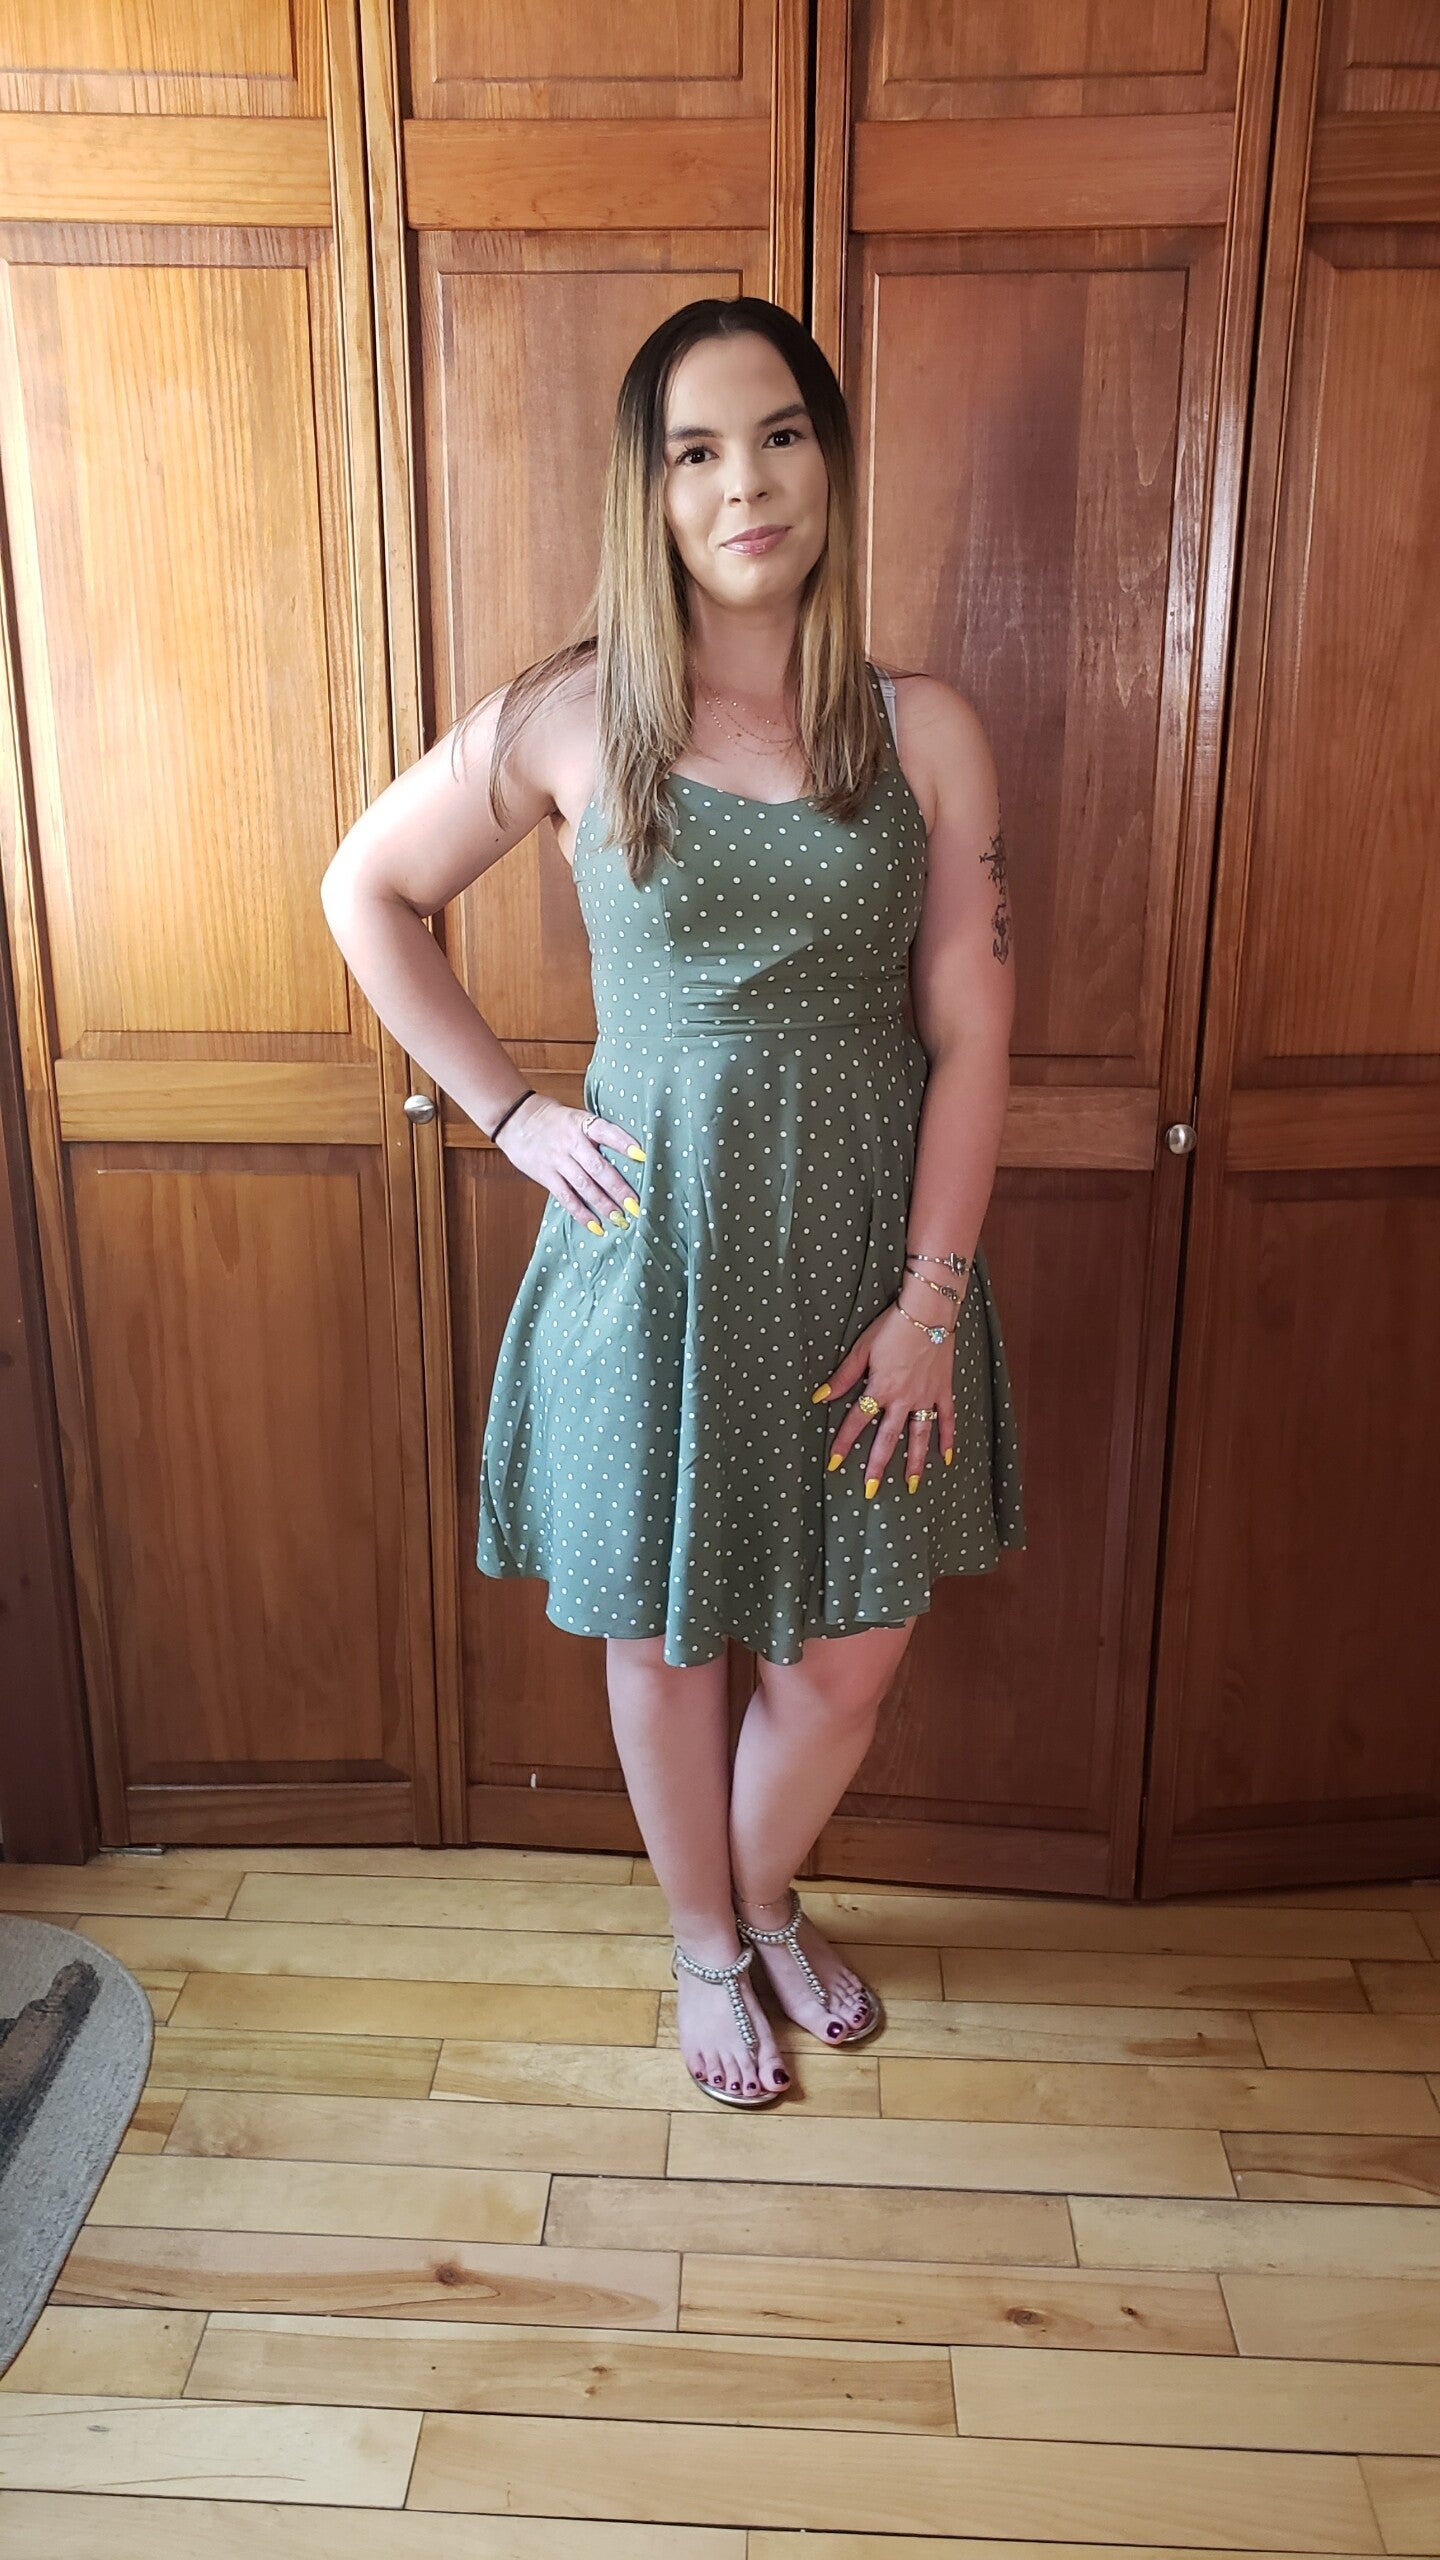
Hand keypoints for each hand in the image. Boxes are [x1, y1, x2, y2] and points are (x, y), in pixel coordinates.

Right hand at [496, 1094, 644, 1231]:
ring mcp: (558, 1160)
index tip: (642, 1156)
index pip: (606, 1132)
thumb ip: (597, 1134)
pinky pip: (566, 1197)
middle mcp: (571, 1142)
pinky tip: (596, 1225)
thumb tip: (630, 1156)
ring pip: (584, 1185)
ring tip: (620, 1219)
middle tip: (636, 1206)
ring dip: (604, 1204)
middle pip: (598, 1168)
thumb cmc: (553, 1120)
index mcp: (582, 1124)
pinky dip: (581, 1213)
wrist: (515, 1119)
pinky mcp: (546, 1175)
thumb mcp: (576, 1118)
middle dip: (619, 1189)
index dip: (624, 1143)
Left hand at [813, 1299, 956, 1489]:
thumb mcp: (862, 1349)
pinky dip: (947, 1439)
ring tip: (910, 1485)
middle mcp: (903, 1399)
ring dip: (914, 1462)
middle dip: (877, 1465)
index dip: (843, 1442)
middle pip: (887, 1438)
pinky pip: (946, 1419)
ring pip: (919, 1436)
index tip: (833, 1463)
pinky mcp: (943, 1391)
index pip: (857, 1421)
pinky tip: (945, 1459)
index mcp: (881, 1388)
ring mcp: (926, 1397)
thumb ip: (843, 1376)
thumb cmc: (892, 1327)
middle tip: (871, 1491)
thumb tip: (820, 1396)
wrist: (928, 1312)